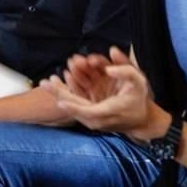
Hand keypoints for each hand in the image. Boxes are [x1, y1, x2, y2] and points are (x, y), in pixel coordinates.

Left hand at [41, 47, 167, 139]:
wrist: (141, 119)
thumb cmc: (138, 99)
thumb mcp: (139, 82)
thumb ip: (126, 71)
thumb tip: (109, 67)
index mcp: (108, 112)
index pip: (88, 110)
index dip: (74, 106)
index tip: (60, 101)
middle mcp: (97, 118)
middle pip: (74, 106)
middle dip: (59, 93)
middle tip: (44, 83)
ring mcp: (91, 117)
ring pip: (72, 104)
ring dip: (60, 91)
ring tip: (47, 81)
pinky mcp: (89, 114)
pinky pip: (75, 102)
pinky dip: (67, 92)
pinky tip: (59, 82)